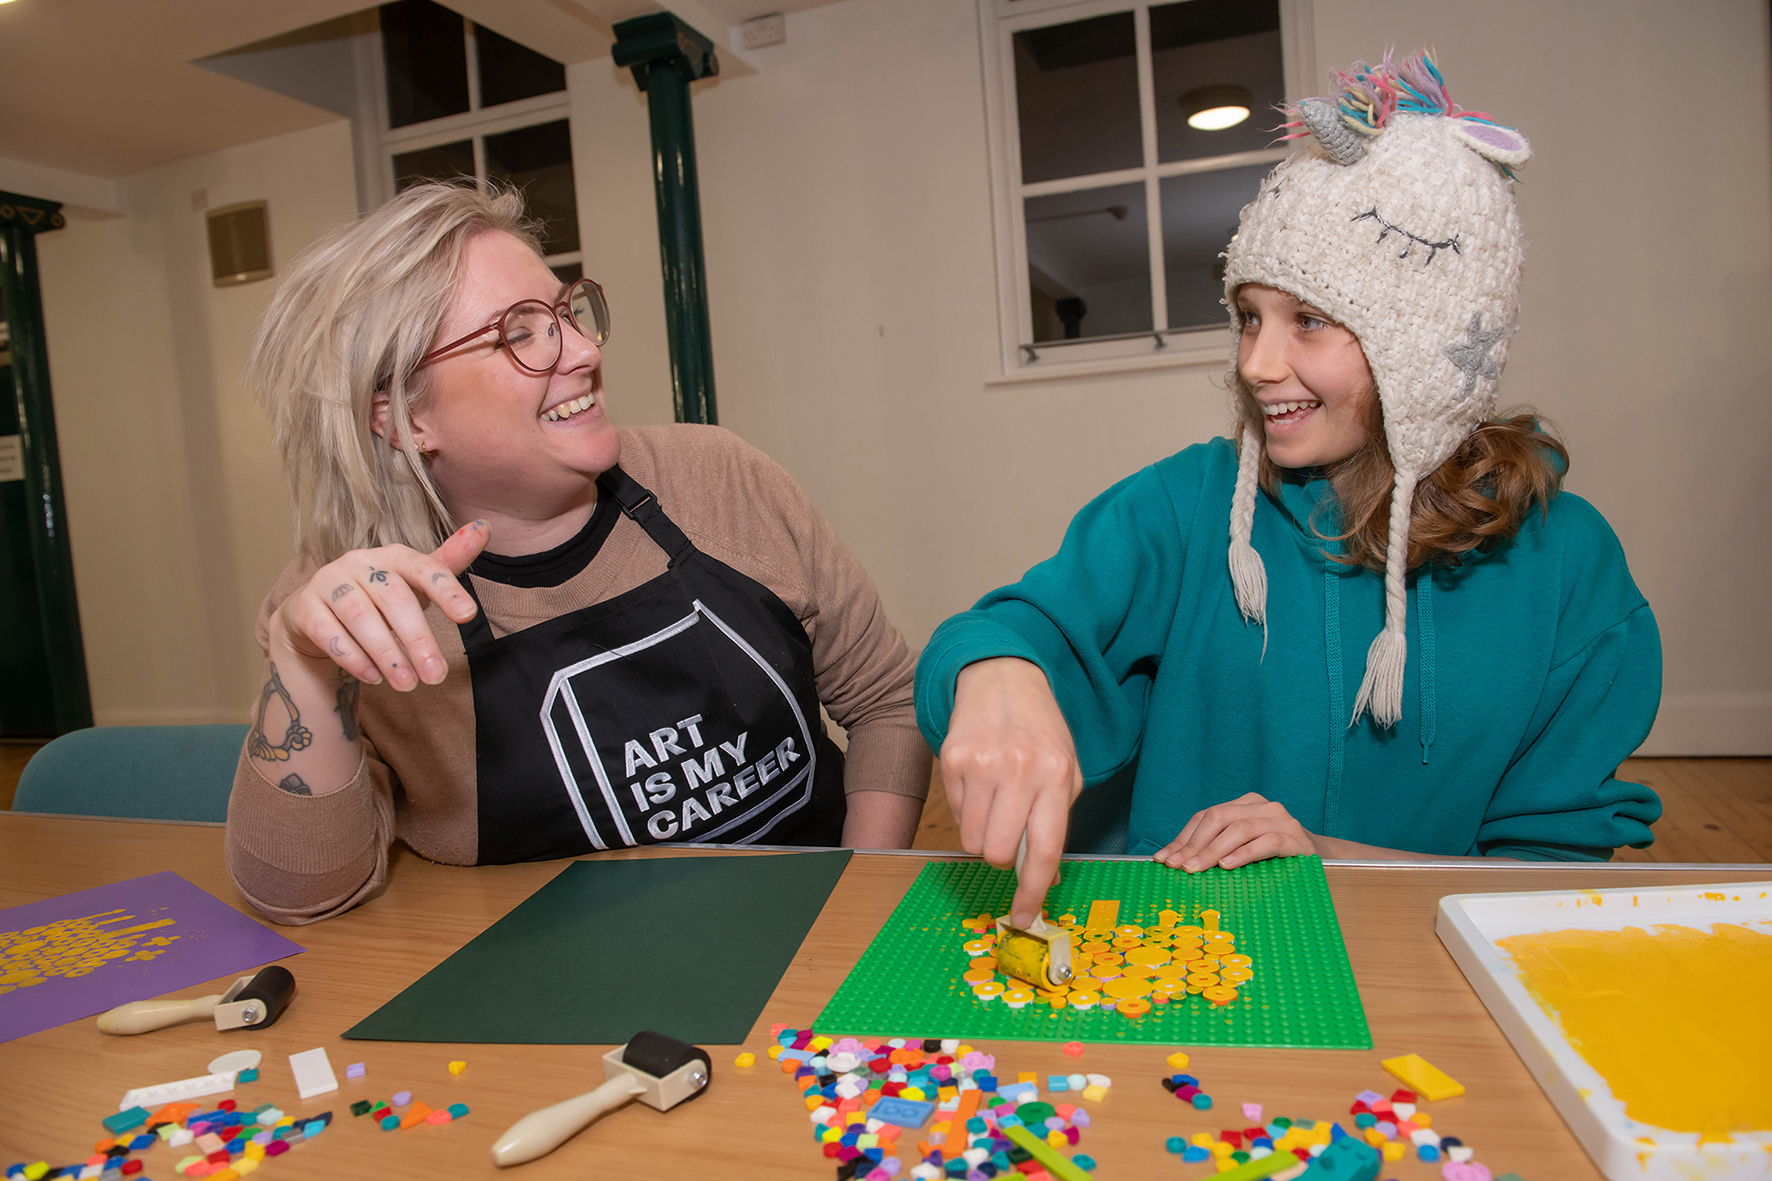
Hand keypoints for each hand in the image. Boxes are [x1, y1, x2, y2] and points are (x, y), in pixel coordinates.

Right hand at [268, 520, 489, 690]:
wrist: (315, 615)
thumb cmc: (376, 598)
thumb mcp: (414, 582)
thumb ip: (447, 563)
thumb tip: (485, 528)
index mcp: (393, 556)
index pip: (424, 568)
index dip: (447, 590)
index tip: (468, 615)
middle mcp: (359, 562)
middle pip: (394, 599)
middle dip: (418, 639)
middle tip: (435, 676)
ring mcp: (328, 582)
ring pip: (360, 617)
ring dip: (387, 653)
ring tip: (407, 684)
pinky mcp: (304, 607)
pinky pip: (329, 633)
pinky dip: (353, 657)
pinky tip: (374, 677)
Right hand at [940, 657, 1080, 926]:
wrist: (1003, 680)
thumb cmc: (1040, 733)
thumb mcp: (1066, 771)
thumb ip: (1057, 822)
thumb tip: (1046, 877)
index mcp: (1057, 776)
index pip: (1044, 849)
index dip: (1032, 891)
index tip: (1023, 916)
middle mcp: (1019, 770)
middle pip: (997, 852)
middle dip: (1001, 856)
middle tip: (1008, 835)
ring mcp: (982, 764)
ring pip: (971, 840)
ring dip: (983, 835)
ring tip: (995, 803)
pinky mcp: (953, 759)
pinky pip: (955, 815)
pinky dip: (967, 811)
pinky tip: (980, 784)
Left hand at [1154, 792, 1315, 871]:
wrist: (1321, 859)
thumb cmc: (1273, 857)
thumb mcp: (1241, 846)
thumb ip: (1214, 846)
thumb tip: (1175, 860)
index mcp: (1245, 803)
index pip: (1205, 816)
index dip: (1182, 838)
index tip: (1164, 859)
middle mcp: (1263, 806)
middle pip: (1219, 818)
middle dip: (1194, 844)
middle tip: (1178, 867)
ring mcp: (1282, 820)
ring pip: (1240, 829)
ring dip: (1213, 850)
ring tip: (1196, 868)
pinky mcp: (1296, 839)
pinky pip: (1266, 842)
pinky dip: (1244, 853)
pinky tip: (1227, 865)